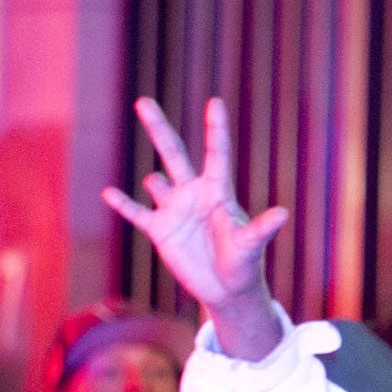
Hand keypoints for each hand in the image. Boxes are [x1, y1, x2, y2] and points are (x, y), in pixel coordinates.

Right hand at [102, 97, 287, 360]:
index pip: (216, 154)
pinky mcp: (160, 230)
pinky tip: (108, 193)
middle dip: (159, 128)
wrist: (226, 290)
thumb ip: (261, 228)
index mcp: (218, 192)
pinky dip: (123, 204)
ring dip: (154, 180)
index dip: (215, 129)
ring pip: (155, 180)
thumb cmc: (244, 265)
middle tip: (143, 102)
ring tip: (157, 184)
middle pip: (173, 154)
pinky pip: (136, 213)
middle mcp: (194, 194)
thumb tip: (283, 214)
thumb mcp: (251, 246)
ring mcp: (175, 210)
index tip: (215, 102)